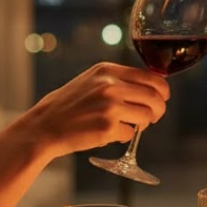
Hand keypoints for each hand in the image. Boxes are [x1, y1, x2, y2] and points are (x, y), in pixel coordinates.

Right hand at [32, 62, 169, 157]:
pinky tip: (107, 133)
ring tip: (124, 125)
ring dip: (141, 124)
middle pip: (155, 98)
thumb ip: (119, 81)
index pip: (151, 77)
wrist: (45, 126)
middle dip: (158, 110)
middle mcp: (111, 85)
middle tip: (152, 117)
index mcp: (108, 70)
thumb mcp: (92, 81)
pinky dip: (123, 136)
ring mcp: (110, 106)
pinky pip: (130, 134)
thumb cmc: (69, 105)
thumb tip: (152, 89)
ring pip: (146, 117)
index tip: (162, 99)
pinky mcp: (108, 127)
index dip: (162, 91)